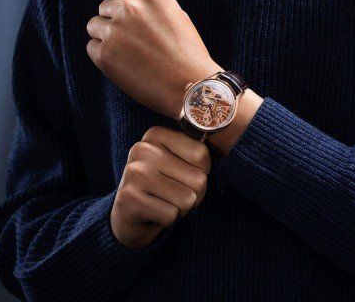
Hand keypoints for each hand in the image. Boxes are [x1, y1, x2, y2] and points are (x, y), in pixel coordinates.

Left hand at [86, 0, 223, 119]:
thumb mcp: (178, 17)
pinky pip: (92, 48)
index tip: (127, 15)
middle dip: (115, 22)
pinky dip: (103, 56)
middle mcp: (130, 8)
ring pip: (94, 27)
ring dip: (107, 38)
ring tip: (128, 55)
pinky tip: (124, 66)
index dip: (121, 0)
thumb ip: (152, 8)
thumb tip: (130, 6)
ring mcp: (115, 31)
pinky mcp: (105, 54)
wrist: (191, 87)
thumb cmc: (189, 56)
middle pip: (105, 7)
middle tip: (132, 43)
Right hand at [110, 126, 210, 248]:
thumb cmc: (161, 184)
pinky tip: (152, 211)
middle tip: (173, 193)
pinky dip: (167, 219)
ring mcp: (133, 173)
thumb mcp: (177, 161)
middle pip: (198, 179)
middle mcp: (143, 149)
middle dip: (193, 194)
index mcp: (156, 134)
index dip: (201, 172)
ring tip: (163, 201)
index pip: (202, 154)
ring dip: (180, 208)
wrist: (127, 214)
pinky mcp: (129, 199)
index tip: (182, 174)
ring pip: (188, 199)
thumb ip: (195, 153)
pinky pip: (171, 215)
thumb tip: (226, 143)